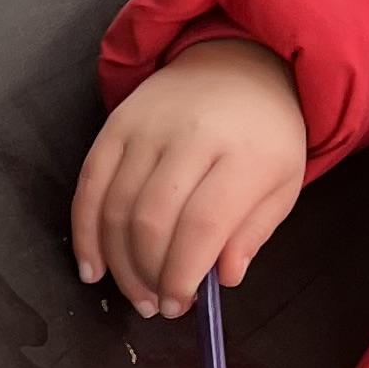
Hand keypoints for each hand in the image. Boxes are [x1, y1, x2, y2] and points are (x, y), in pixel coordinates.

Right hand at [72, 39, 304, 316]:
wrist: (238, 62)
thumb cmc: (264, 135)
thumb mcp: (283, 184)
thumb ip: (254, 232)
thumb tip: (223, 277)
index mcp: (244, 153)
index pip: (202, 224)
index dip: (183, 274)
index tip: (179, 304)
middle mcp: (191, 135)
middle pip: (152, 219)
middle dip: (148, 273)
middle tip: (157, 303)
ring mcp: (148, 126)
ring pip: (117, 207)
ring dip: (118, 262)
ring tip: (135, 292)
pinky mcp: (116, 123)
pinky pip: (89, 183)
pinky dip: (85, 231)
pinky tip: (92, 267)